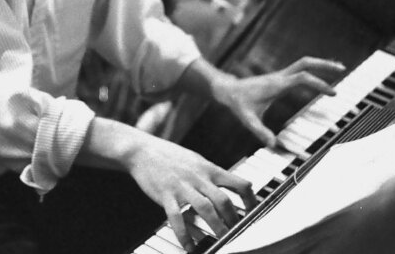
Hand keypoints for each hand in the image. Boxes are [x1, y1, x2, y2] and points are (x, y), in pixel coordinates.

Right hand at [127, 133, 256, 248]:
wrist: (142, 150)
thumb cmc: (170, 156)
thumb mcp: (196, 160)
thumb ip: (211, 174)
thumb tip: (229, 186)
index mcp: (209, 169)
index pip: (239, 183)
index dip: (250, 200)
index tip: (253, 212)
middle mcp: (198, 177)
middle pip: (223, 200)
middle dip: (234, 220)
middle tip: (237, 232)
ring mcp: (182, 186)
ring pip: (205, 209)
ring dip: (216, 227)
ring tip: (222, 240)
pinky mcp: (165, 195)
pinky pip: (177, 218)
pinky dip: (185, 235)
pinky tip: (190, 247)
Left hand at [214, 57, 345, 147]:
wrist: (227, 89)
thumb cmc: (238, 104)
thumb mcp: (247, 119)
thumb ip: (260, 131)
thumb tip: (273, 144)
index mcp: (276, 85)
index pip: (302, 78)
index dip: (319, 84)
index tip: (333, 94)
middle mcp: (280, 77)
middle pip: (305, 63)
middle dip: (324, 65)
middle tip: (342, 69)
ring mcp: (280, 76)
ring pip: (303, 64)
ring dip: (320, 65)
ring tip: (338, 70)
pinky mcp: (279, 78)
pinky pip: (299, 70)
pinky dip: (312, 71)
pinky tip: (320, 77)